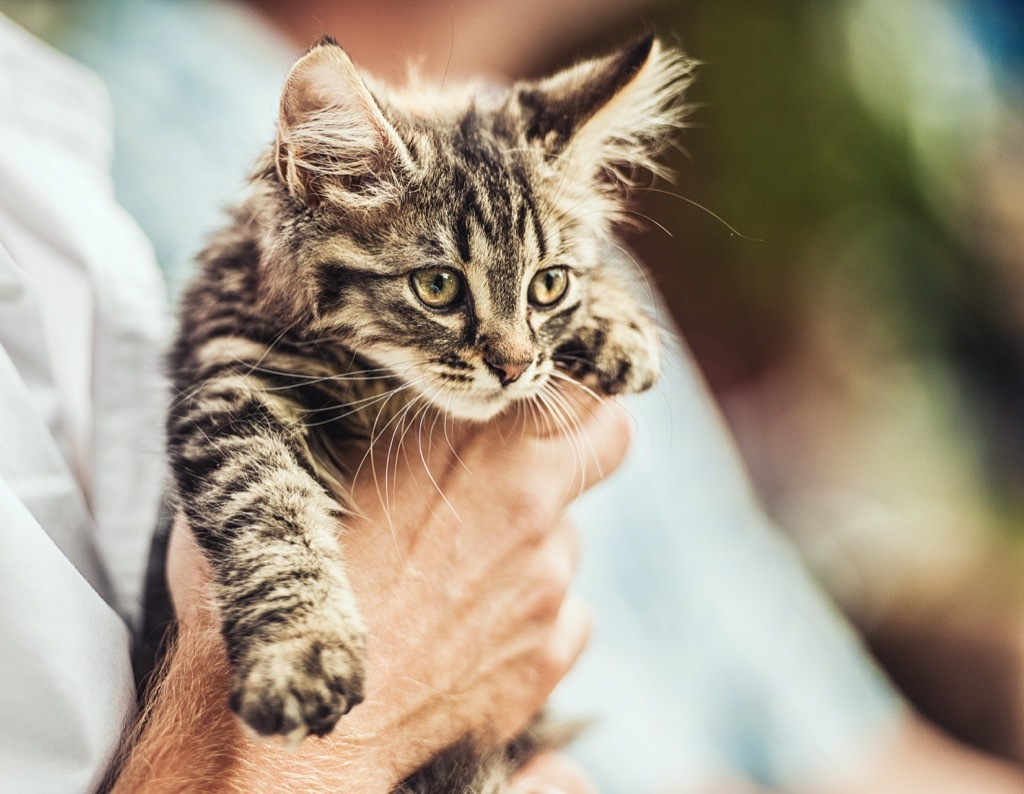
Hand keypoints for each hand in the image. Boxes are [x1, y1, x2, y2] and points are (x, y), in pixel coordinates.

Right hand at [160, 395, 631, 790]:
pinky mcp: (547, 652)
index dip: (575, 382)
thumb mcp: (315, 473)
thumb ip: (383, 428)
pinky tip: (474, 625)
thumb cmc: (294, 588)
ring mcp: (547, 583)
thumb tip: (397, 399)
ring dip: (535, 537)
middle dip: (586, 437)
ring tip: (459, 567)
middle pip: (609, 438)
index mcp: (475, 446)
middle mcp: (529, 507)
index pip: (581, 383)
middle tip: (540, 451)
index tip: (552, 389)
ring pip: (571, 532)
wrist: (298, 730)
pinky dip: (534, 610)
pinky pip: (566, 610)